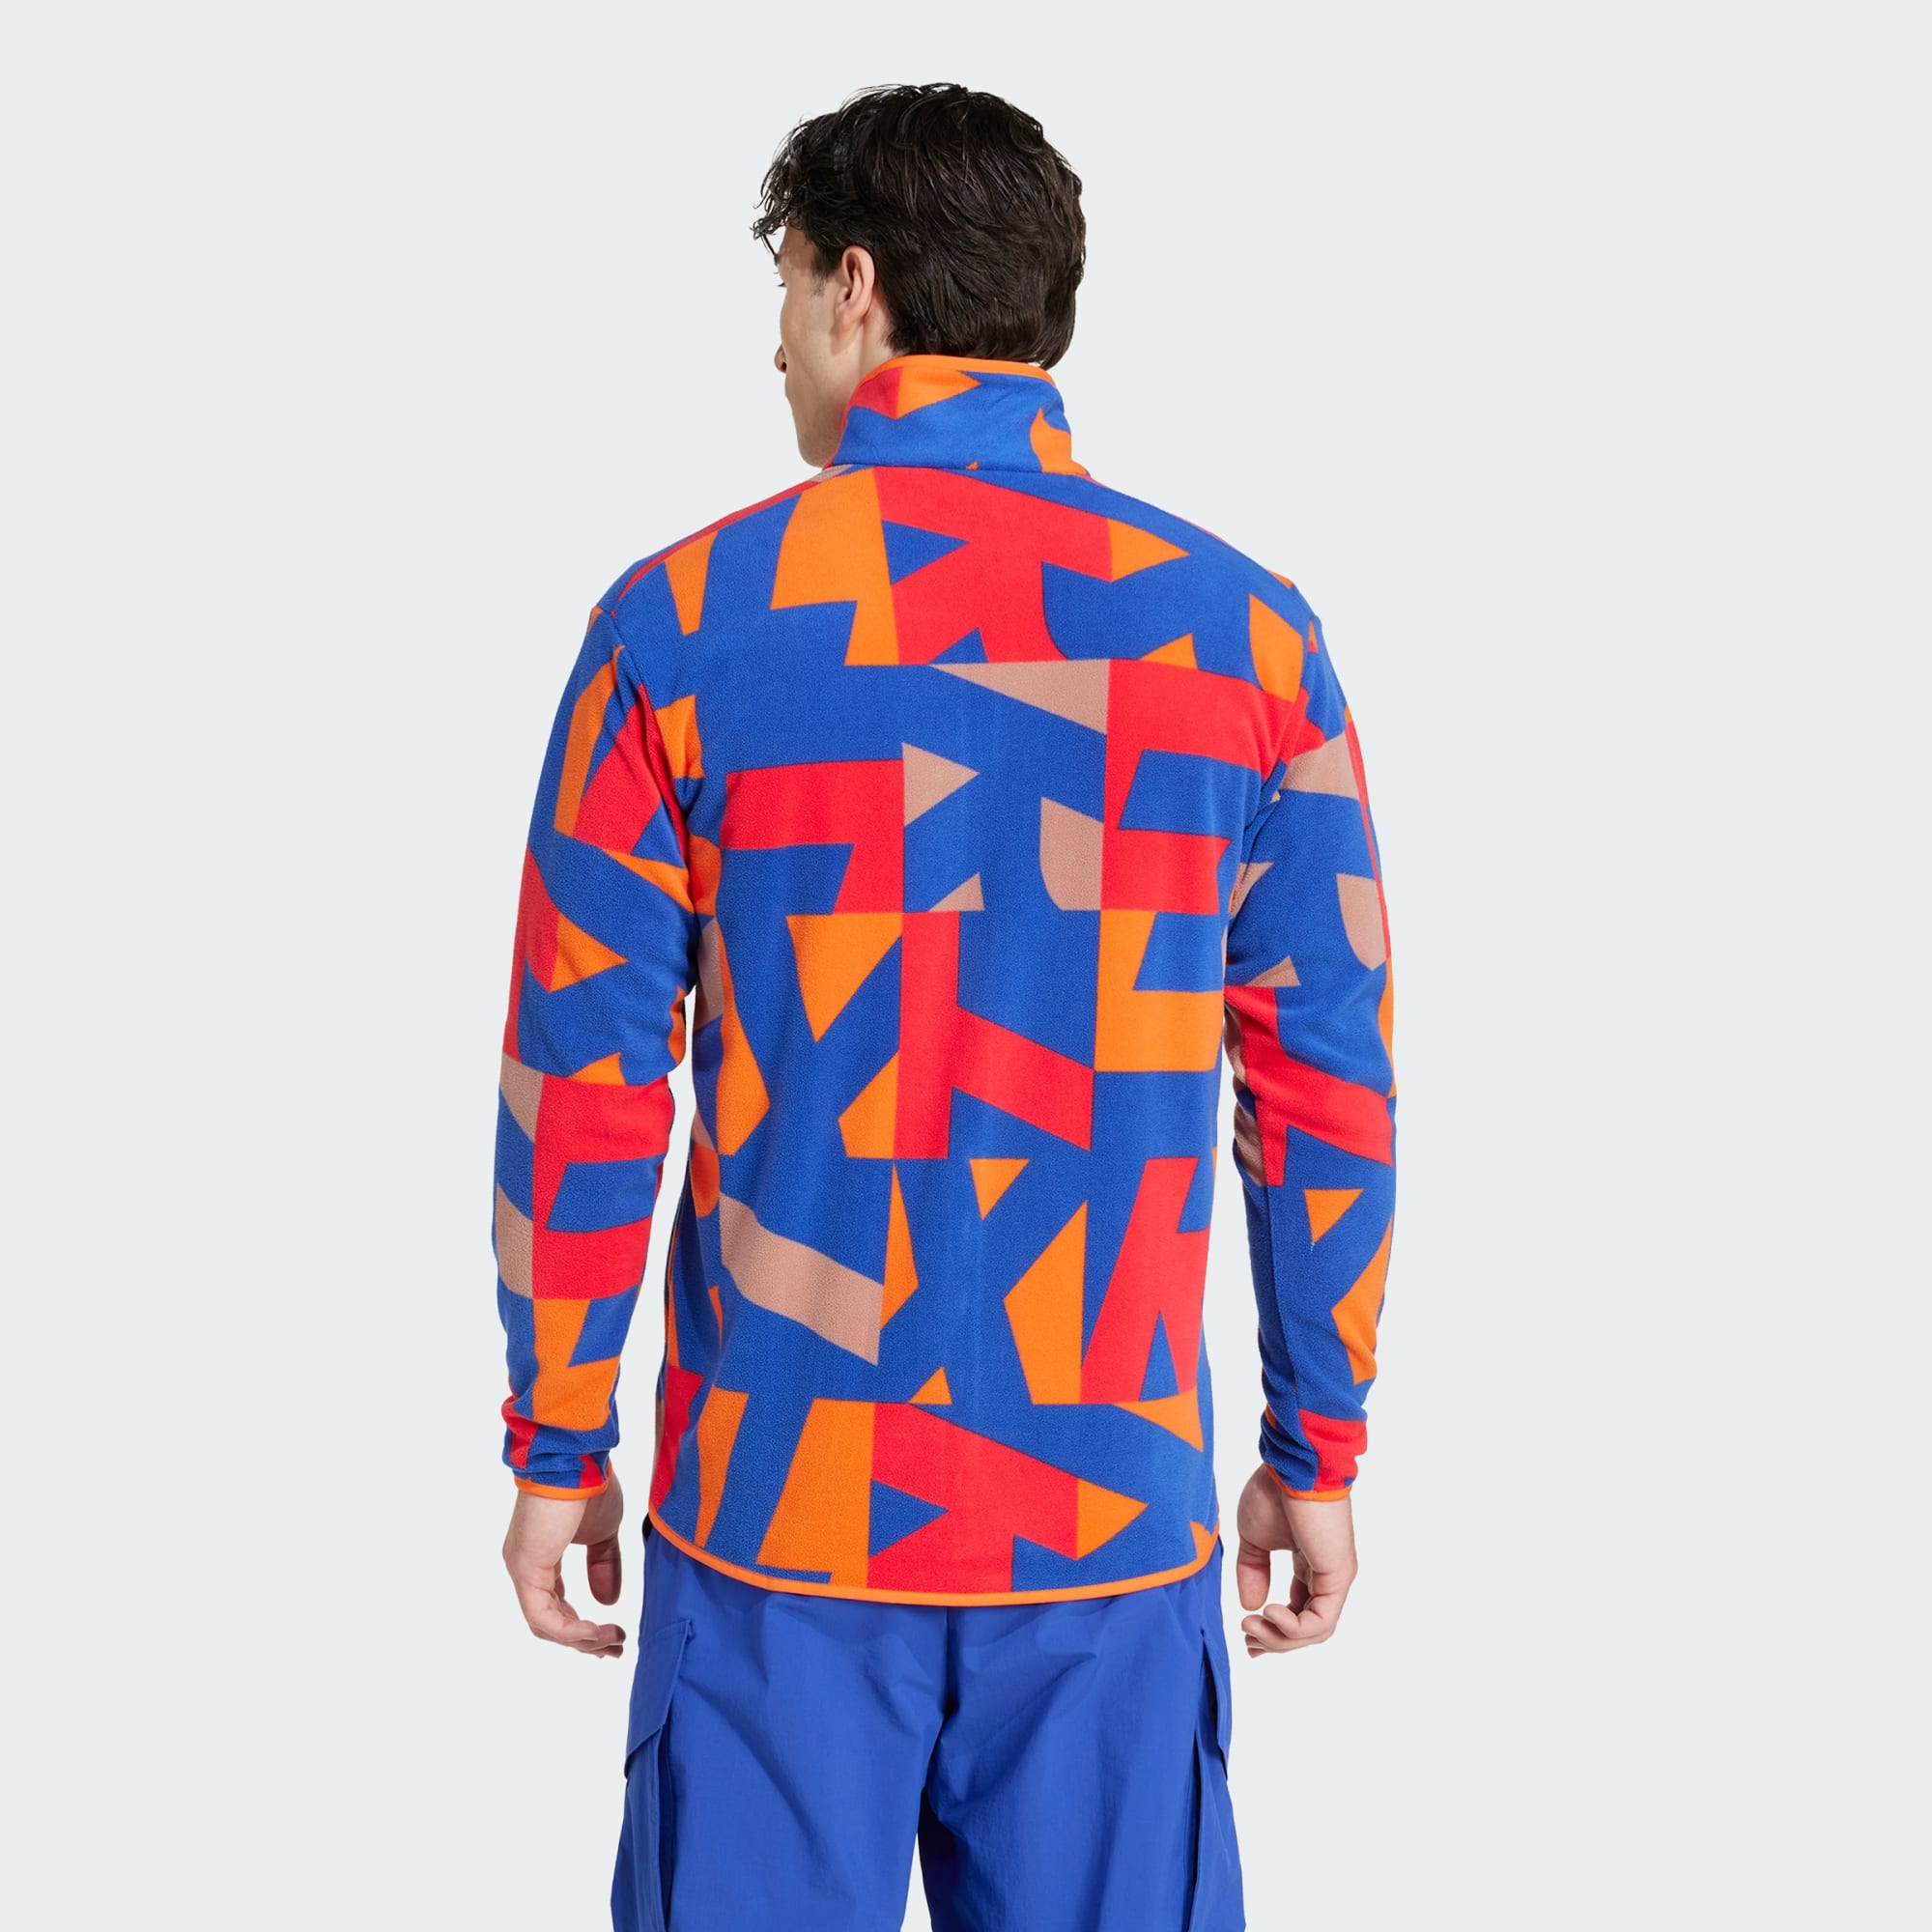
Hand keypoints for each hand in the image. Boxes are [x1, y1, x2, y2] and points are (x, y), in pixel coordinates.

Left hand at [502, 1466, 627, 1657]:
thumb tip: (608, 1602)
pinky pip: (544, 1618)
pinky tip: (596, 1631)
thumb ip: (604, 1566)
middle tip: (614, 1649)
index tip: (613, 1635)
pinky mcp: (526, 1570)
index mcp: (541, 1556)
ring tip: (612, 1640)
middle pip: (550, 1622)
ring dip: (581, 1639)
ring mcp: (522, 1569)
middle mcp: (525, 1566)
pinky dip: (571, 1630)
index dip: (583, 1626)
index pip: (555, 1605)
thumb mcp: (604, 1532)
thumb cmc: (590, 1485)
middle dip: (584, 1640)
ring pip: (546, 1625)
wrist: (577, 1459)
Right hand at [1233, 1464, 1356, 1656]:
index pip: (1298, 1611)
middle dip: (1275, 1641)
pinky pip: (1320, 1621)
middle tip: (1247, 1640)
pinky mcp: (1338, 1576)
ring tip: (1252, 1627)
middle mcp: (1326, 1575)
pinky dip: (1294, 1628)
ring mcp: (1334, 1577)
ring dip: (1280, 1638)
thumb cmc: (1275, 1490)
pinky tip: (1270, 1612)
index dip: (1273, 1630)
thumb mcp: (1253, 1538)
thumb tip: (1251, 1605)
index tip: (1246, 1635)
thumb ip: (1252, 1571)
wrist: (1292, 1466)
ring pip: (1315, 1631)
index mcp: (1309, 1564)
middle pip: (1306, 1628)